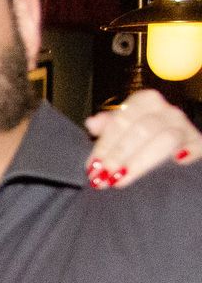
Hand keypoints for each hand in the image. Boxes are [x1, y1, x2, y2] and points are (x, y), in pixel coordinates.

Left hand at [84, 89, 201, 187]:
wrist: (167, 142)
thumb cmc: (140, 137)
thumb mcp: (122, 128)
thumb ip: (108, 126)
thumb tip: (92, 122)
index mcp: (145, 102)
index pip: (122, 120)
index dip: (105, 144)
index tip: (92, 166)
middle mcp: (166, 111)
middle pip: (142, 130)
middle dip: (119, 155)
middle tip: (104, 177)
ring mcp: (184, 126)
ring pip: (166, 138)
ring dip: (140, 161)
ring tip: (121, 180)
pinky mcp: (198, 142)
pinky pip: (196, 145)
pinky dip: (188, 151)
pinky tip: (177, 161)